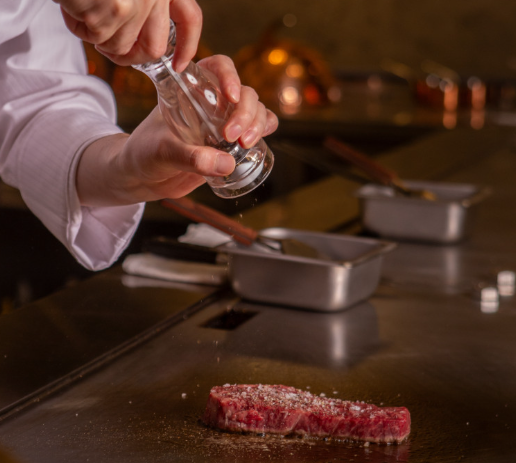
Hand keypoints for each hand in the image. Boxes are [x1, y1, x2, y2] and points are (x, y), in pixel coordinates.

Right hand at [55, 0, 201, 70]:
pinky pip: (95, 37)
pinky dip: (77, 26)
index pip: (189, 19)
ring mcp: (139, 3)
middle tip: (111, 50)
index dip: (186, 46)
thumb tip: (139, 36)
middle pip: (154, 47)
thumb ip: (144, 0)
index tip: (179, 64)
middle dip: (131, 57)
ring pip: (120, 46)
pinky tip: (70, 4)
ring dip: (96, 36)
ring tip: (81, 8)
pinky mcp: (117, 10)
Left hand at [76, 55, 278, 206]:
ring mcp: (225, 121)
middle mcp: (212, 102)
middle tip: (233, 136)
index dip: (230, 76)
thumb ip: (191, 158)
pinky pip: (259, 129)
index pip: (218, 67)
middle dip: (246, 112)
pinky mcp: (233, 142)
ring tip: (245, 144)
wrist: (144, 177)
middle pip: (244, 93)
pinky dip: (264, 132)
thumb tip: (227, 163)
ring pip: (257, 110)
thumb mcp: (163, 152)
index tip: (231, 96)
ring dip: (258, 123)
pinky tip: (257, 143)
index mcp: (191, 89)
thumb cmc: (145, 154)